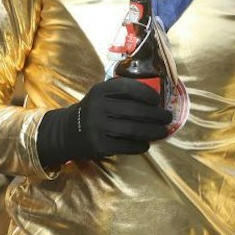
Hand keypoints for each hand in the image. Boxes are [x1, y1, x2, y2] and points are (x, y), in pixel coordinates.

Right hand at [34, 77, 172, 167]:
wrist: (67, 132)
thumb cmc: (92, 112)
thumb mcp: (101, 96)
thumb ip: (122, 94)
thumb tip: (156, 102)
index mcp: (100, 90)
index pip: (128, 88)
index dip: (147, 94)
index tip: (158, 101)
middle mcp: (97, 106)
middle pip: (135, 110)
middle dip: (156, 115)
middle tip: (168, 118)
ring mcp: (97, 126)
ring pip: (133, 129)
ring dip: (153, 131)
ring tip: (163, 132)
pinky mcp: (98, 145)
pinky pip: (125, 146)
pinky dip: (139, 146)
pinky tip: (145, 145)